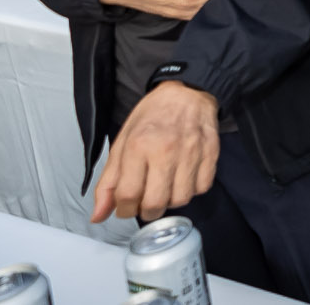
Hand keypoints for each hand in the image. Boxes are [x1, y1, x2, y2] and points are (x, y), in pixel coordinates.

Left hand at [92, 81, 218, 223]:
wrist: (187, 92)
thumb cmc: (153, 116)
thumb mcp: (122, 143)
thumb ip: (108, 181)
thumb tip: (98, 215)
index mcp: (138, 146)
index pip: (128, 195)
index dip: (124, 209)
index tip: (125, 206)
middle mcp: (165, 150)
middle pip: (155, 203)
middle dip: (146, 212)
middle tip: (144, 205)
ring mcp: (191, 152)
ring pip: (180, 199)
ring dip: (170, 202)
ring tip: (165, 190)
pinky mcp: (211, 153)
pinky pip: (201, 188)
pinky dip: (191, 190)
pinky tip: (183, 179)